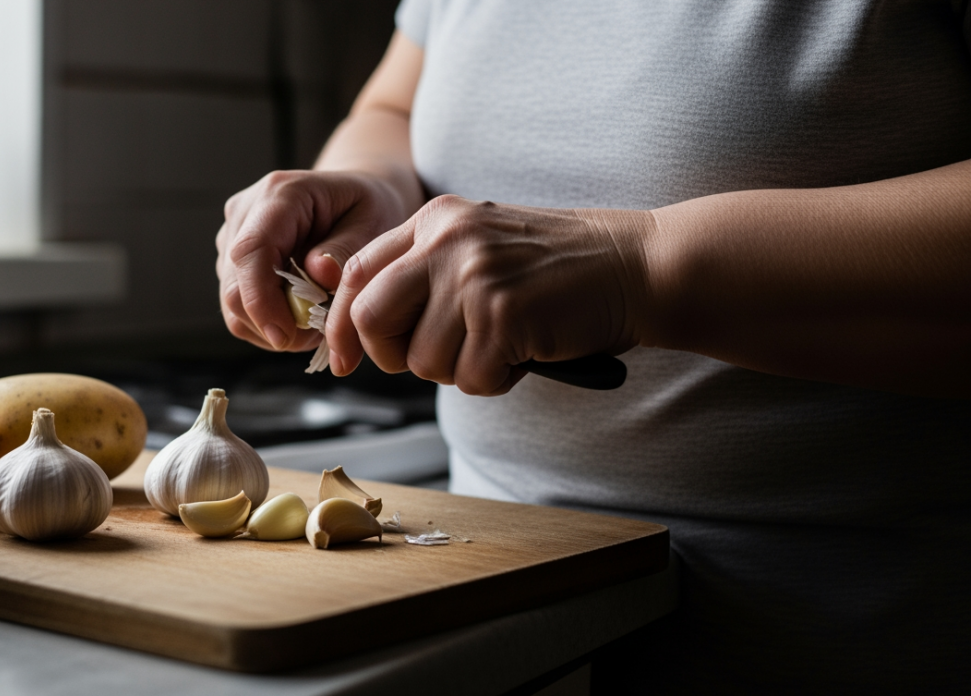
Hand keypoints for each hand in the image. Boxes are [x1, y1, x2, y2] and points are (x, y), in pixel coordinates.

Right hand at [216, 170, 410, 350]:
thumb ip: (346, 250)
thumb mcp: (373, 222)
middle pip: (235, 285)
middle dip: (271, 323)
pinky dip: (267, 323)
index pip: (251, 251)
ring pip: (232, 304)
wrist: (351, 200)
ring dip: (271, 326)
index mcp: (279, 195)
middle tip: (317, 333)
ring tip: (314, 319)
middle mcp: (244, 213)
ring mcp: (232, 239)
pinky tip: (299, 313)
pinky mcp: (231, 263)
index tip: (285, 336)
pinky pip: (238, 309)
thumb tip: (320, 275)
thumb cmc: (364, 209)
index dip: (260, 300)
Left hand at [325, 195, 654, 394]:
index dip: (343, 324)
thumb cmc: (563, 269)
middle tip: (440, 358)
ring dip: (460, 370)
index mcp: (435, 220)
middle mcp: (445, 240)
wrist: (639, 265)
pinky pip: (470, 379)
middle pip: (371, 318)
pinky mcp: (502, 314)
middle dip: (394, 355)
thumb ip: (428, 273)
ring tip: (503, 344)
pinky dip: (496, 381)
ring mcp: (473, 275)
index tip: (345, 359)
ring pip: (422, 359)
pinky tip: (525, 352)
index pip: (357, 273)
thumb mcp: (482, 247)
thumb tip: (368, 330)